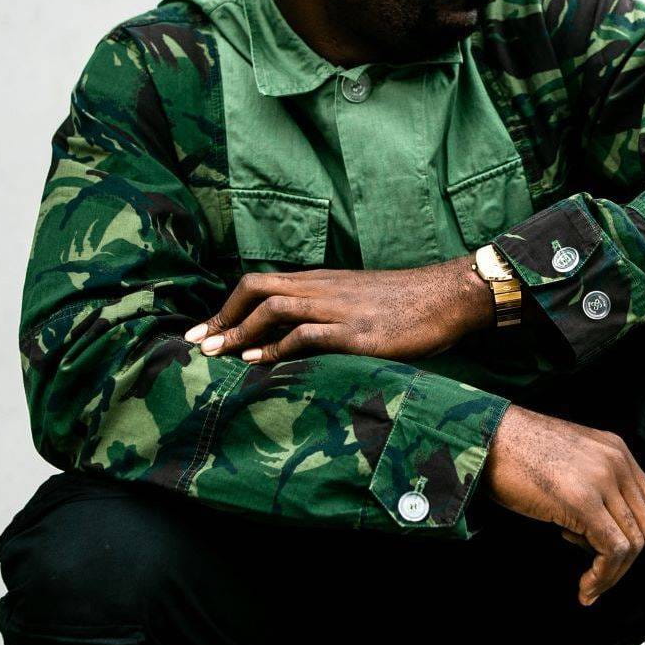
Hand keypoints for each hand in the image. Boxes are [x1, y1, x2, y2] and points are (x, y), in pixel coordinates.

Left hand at [181, 254, 493, 364]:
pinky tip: (259, 364)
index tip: (205, 330)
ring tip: (216, 355)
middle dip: (221, 318)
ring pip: (273, 308)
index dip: (227, 307)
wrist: (447, 296)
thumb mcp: (358, 301)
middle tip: (196, 344)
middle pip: (255, 290)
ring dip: (240, 333)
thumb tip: (298, 336)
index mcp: (321, 281)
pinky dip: (277, 347)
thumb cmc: (405, 302)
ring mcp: (337, 308)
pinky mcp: (355, 332)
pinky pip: (306, 334)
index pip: (260, 285)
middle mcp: (322, 288)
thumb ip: (327, 313)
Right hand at [482, 404, 644, 606]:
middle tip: (594, 574)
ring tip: (587, 585)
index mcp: (616, 450)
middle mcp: (616, 462)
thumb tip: (600, 527)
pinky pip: (612, 550)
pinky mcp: (584, 502)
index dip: (631, 535)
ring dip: (612, 575)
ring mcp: (602, 480)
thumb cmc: (516, 452)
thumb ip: (594, 481)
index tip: (604, 553)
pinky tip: (584, 588)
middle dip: (623, 560)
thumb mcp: (570, 457)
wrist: (487, 437)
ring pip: (632, 544)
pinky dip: (603, 577)